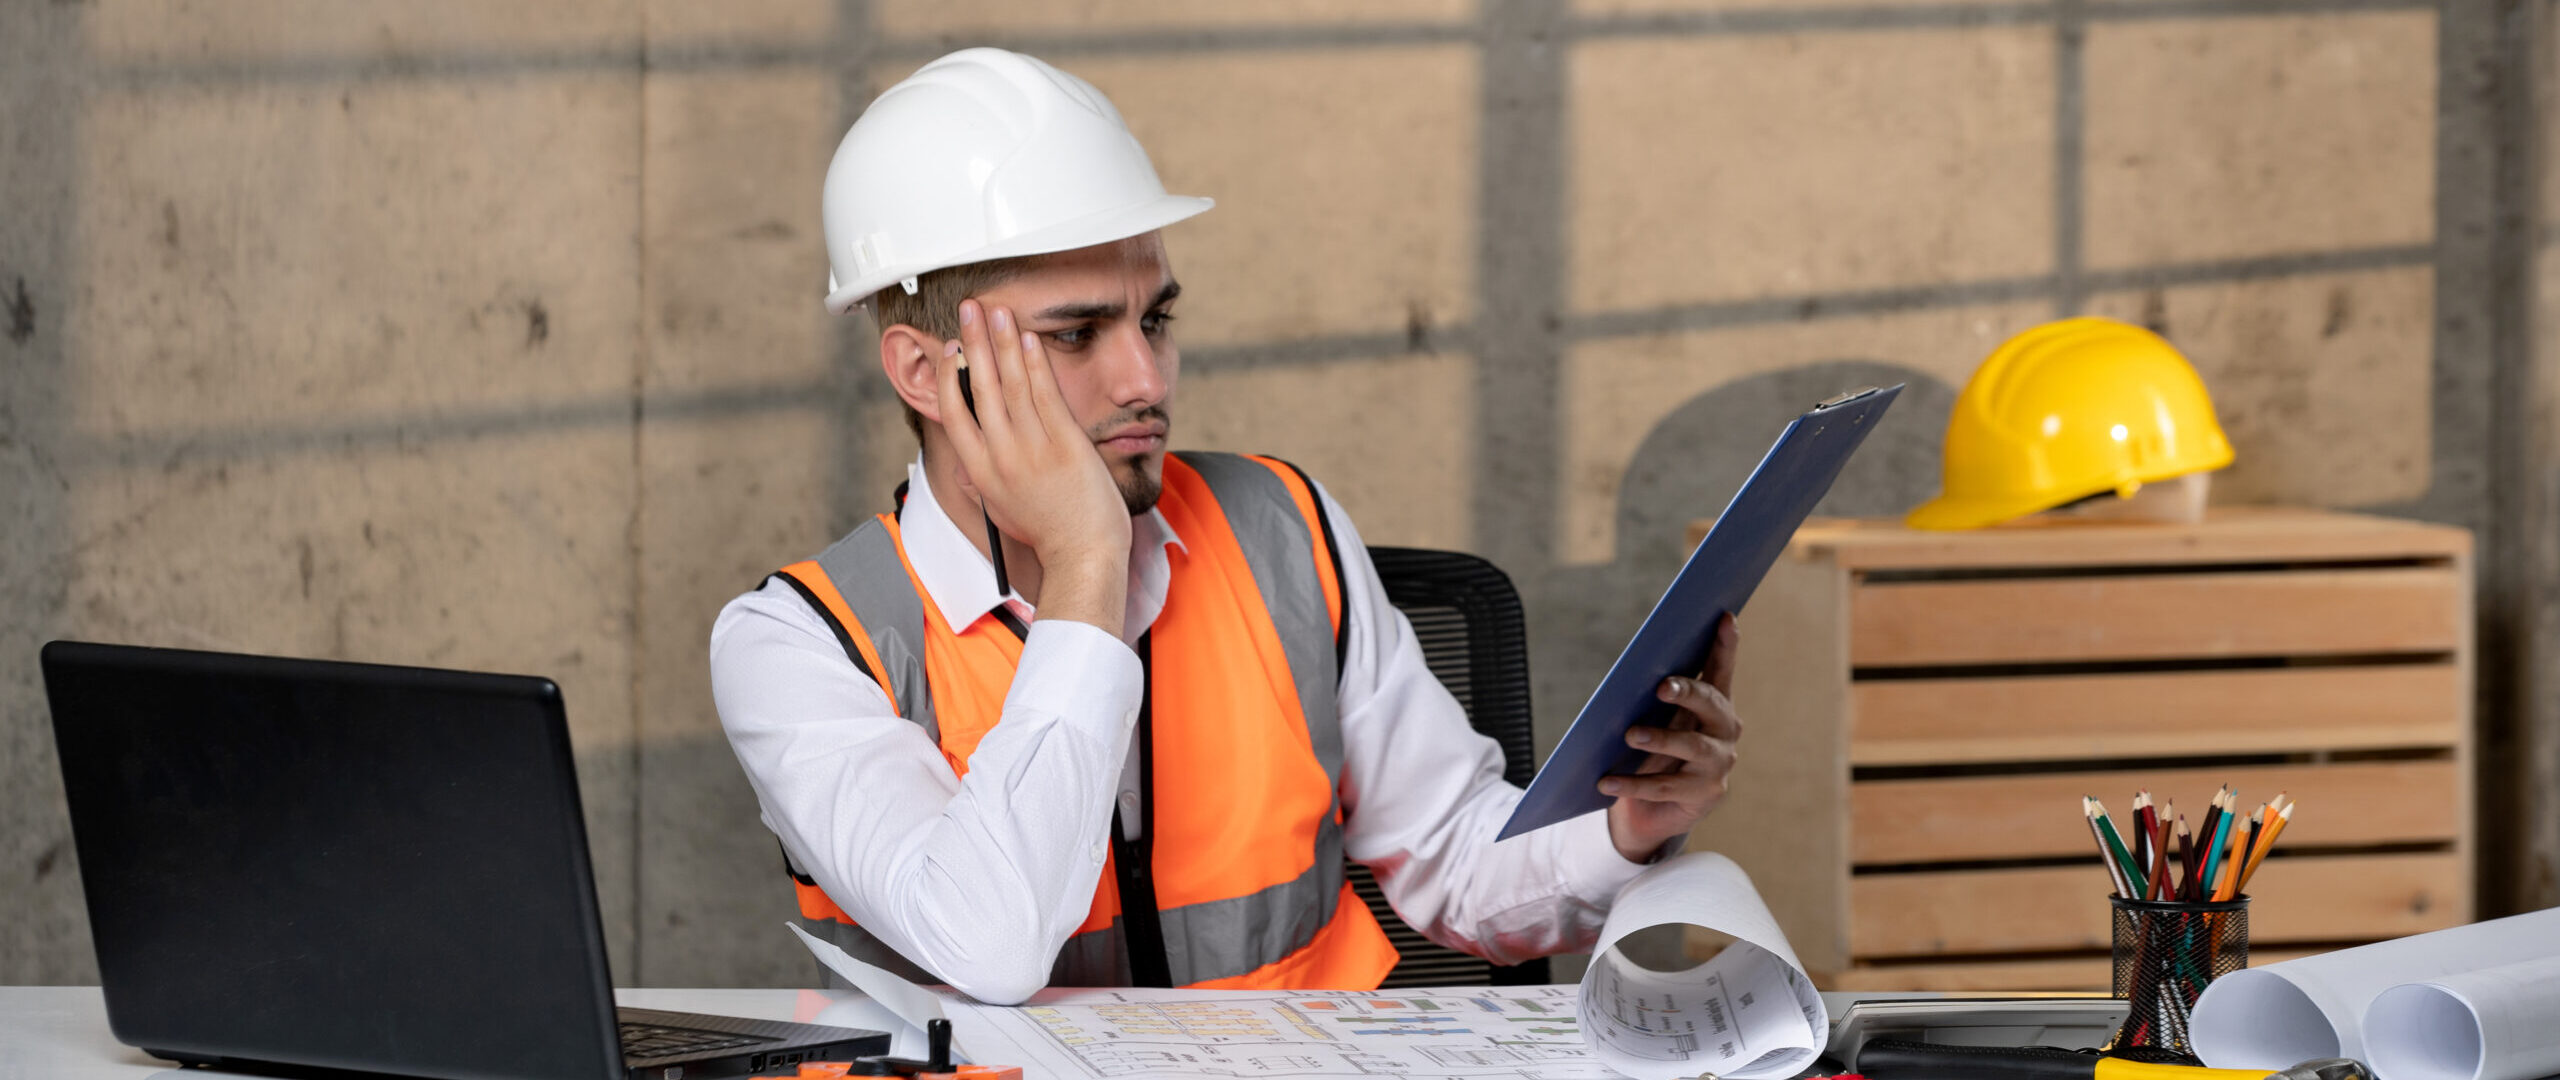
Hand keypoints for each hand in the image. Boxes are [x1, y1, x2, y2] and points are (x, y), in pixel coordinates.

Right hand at [938, 299, 1131, 629]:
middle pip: (979, 388)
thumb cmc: (1047, 532)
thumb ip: (983, 480)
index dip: (948, 377)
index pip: (953, 414)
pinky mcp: (1066, 444)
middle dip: (972, 343)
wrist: (1083, 554)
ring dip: (1001, 343)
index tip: (950, 350)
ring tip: (996, 310)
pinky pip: (1046, 396)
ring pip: (1011, 384)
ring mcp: (1033, 448)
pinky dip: (1036, 365)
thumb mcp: (1001, 509)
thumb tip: (966, 463)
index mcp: (980, 471)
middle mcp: (1001, 456)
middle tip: (967, 308)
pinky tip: (1028, 340)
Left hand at [1603, 613, 1741, 862]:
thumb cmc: (1654, 754)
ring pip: (1691, 746)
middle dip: (1686, 692)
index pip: (1721, 670)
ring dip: (1659, 740)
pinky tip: (1606, 781)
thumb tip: (1629, 677)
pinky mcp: (1706, 794)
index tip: (1724, 617)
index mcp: (1715, 704)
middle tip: (1660, 686)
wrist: (1653, 811)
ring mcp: (1719, 763)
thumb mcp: (1656, 721)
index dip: (1725, 645)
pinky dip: (1632, 784)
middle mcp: (1726, 730)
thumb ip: (1654, 700)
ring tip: (1630, 735)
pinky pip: (1665, 787)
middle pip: (1709, 704)